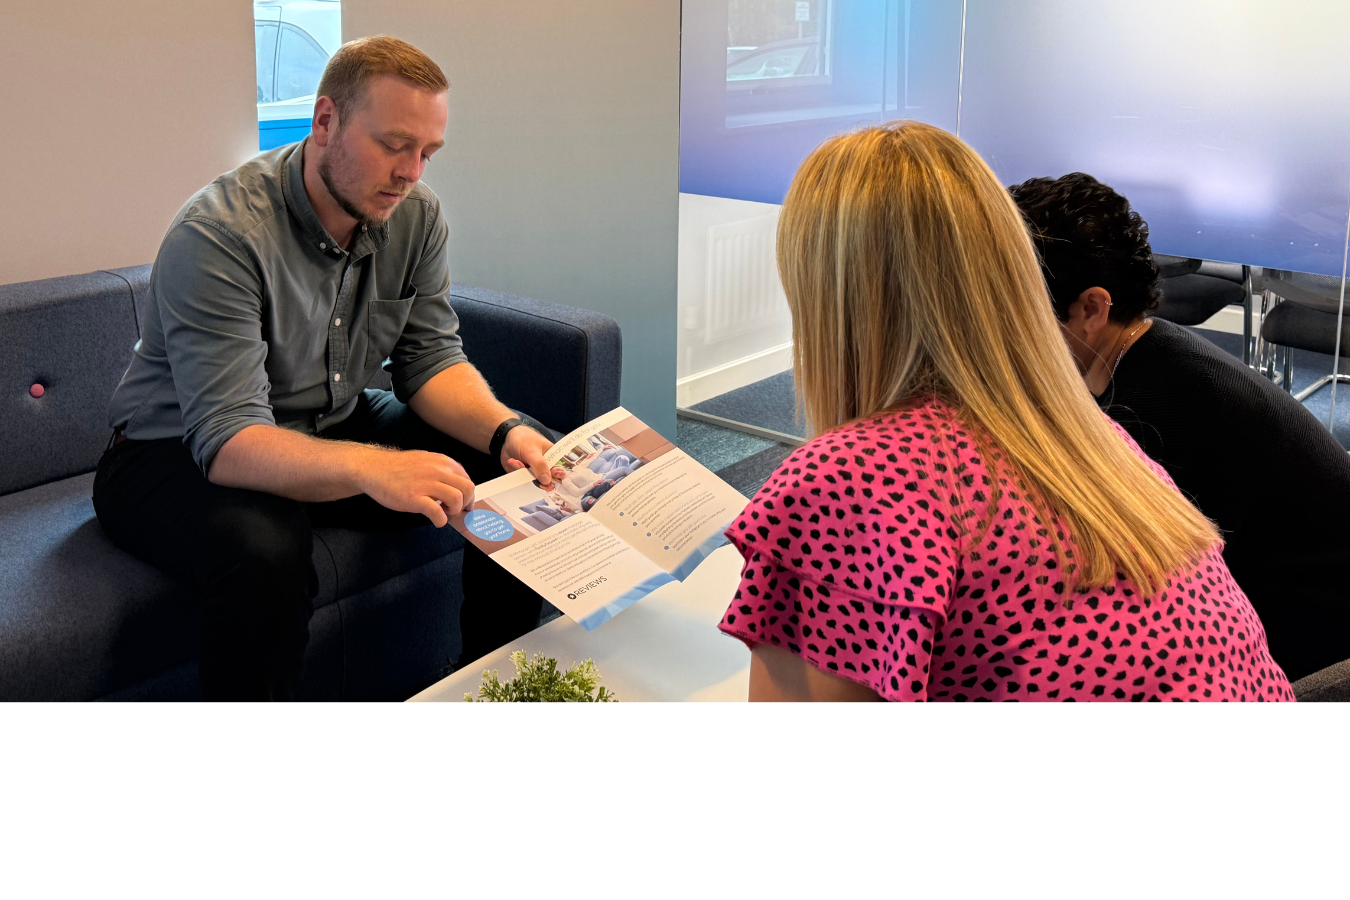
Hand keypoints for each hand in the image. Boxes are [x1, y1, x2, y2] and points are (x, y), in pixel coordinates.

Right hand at [358, 446, 474, 527]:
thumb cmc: (397, 468)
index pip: (467, 479)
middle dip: (466, 503)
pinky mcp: (414, 498)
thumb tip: (456, 486)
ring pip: (457, 499)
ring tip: (444, 513)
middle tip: (456, 510)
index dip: (469, 495)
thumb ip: (441, 470)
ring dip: (454, 511)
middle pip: (468, 488)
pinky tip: (436, 521)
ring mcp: (425, 484)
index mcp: (442, 461)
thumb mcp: (424, 461)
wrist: (372, 468)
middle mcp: (437, 470)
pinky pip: (438, 512)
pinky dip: (441, 521)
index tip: (464, 504)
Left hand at [501, 425, 553, 483]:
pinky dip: (516, 471)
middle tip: (531, 474)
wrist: (506, 438)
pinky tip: (512, 461)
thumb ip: (540, 465)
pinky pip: (522, 478)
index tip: (549, 481)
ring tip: (515, 461)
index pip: (560, 471)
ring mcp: (534, 471)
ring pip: (532, 480)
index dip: (556, 478)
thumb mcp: (532, 451)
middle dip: (538, 480)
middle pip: (547, 480)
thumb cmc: (524, 439)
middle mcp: (545, 466)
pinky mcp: (524, 474)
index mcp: (553, 457)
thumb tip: (547, 481)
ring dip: (523, 472)